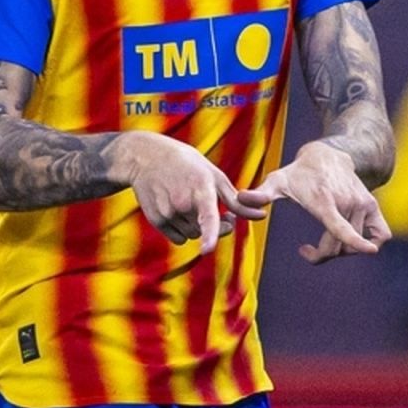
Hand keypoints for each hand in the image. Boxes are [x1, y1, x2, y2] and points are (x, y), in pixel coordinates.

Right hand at [109, 132, 269, 253]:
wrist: (146, 158)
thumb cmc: (186, 164)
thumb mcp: (213, 175)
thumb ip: (236, 200)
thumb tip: (262, 215)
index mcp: (200, 188)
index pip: (207, 216)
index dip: (209, 234)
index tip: (207, 249)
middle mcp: (182, 202)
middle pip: (205, 231)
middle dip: (214, 227)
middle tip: (213, 210)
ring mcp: (167, 212)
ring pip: (192, 235)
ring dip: (195, 226)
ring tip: (186, 201)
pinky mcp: (156, 219)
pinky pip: (178, 238)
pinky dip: (181, 229)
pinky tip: (174, 208)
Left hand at [262, 141, 390, 263]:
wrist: (327, 155)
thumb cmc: (299, 173)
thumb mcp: (277, 180)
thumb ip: (260, 193)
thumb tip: (239, 197)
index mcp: (324, 201)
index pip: (340, 225)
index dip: (354, 240)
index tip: (369, 251)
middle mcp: (347, 203)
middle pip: (341, 245)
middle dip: (322, 255)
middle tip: (306, 252)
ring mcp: (363, 204)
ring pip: (356, 244)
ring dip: (340, 250)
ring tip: (323, 243)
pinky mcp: (373, 206)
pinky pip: (381, 233)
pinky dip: (370, 242)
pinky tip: (354, 241)